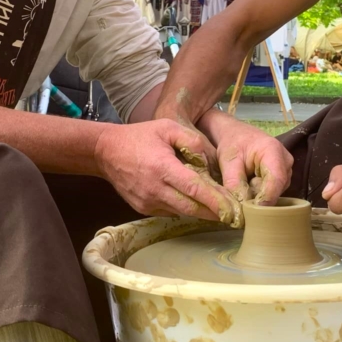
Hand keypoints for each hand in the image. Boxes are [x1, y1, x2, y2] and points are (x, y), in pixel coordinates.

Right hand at [94, 119, 233, 221]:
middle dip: (215, 212)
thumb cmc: (140, 136)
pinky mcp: (143, 208)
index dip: (216, 201)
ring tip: (221, 209)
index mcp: (162, 168)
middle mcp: (155, 189)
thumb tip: (209, 161)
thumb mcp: (168, 127)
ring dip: (202, 212)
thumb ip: (193, 140)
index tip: (234, 209)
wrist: (106, 151)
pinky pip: (170, 211)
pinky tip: (195, 202)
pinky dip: (184, 208)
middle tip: (235, 215)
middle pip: (192, 208)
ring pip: (182, 212)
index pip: (195, 189)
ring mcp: (147, 202)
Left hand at [197, 110, 292, 206]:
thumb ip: (234, 183)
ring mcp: (287, 169)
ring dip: (258, 195)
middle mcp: (286, 161)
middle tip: (240, 199)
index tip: (254, 213)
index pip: (276, 180)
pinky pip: (273, 192)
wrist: (236, 134)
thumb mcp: (228, 162)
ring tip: (244, 185)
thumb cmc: (232, 143)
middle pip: (277, 189)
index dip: (267, 198)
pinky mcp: (283, 176)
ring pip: (275, 192)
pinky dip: (260, 193)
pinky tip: (250, 185)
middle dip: (259, 198)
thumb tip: (241, 208)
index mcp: (273, 151)